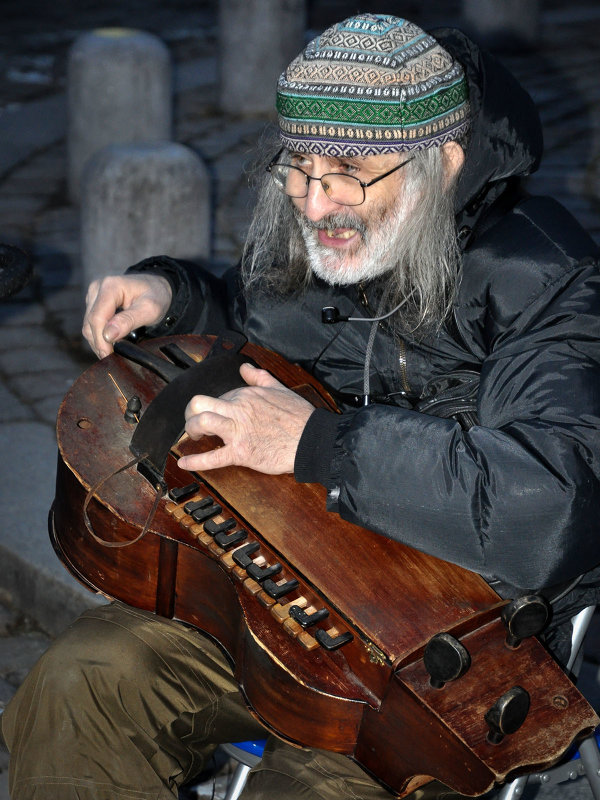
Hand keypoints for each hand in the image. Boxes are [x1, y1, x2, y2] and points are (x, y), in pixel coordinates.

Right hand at [82, 273, 171, 357]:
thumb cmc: (156, 296)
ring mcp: (94, 295)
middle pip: (90, 323)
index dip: (101, 340)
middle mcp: (98, 288)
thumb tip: (108, 335)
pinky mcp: (93, 303)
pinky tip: (111, 343)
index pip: (97, 318)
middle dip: (100, 343)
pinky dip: (99, 336)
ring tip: (114, 352)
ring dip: (98, 341)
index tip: (109, 355)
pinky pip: (91, 324)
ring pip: (88, 325)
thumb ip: (129, 321)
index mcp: (111, 286)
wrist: (156, 287)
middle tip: (113, 357)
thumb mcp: (150, 310)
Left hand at [178, 363, 313, 474]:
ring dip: (190, 429)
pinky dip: (194, 461)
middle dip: (190, 413)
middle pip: (199, 403)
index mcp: (246, 395)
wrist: (311, 439)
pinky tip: (183, 462)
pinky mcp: (241, 453)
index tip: (217, 414)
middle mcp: (238, 410)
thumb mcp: (279, 388)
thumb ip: (259, 377)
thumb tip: (245, 367)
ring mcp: (238, 431)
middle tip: (193, 422)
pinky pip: (212, 457)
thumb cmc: (299, 417)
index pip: (219, 396)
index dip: (215, 407)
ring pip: (201, 422)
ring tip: (192, 436)